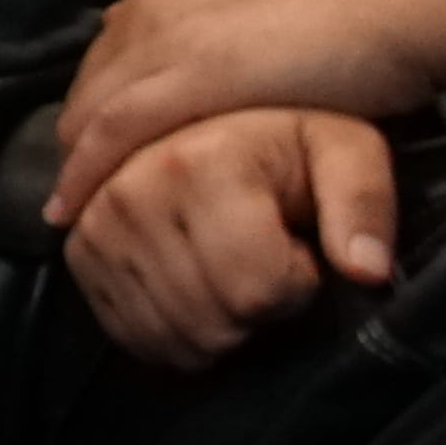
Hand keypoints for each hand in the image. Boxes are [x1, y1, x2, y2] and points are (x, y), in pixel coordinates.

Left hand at [47, 0, 445, 223]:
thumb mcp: (265, 13)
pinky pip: (113, 132)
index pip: (106, 63)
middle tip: (78, 196)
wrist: (396, 8)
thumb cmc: (352, 13)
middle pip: (88, 90)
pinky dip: (87, 173)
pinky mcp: (187, 77)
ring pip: (89, 112)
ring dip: (76, 166)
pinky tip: (75, 209)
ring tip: (69, 214)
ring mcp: (165, 40)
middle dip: (78, 143)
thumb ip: (226, 35)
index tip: (94, 155)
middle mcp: (152, 10)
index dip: (95, 113)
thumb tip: (215, 58)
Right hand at [63, 106, 399, 369]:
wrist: (212, 109)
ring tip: (232, 274)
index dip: (296, 285)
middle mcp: (131, 189)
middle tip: (265, 261)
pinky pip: (125, 331)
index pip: (257, 289)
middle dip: (255, 311)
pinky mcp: (78, 249)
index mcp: (199, 162)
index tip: (298, 247)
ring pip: (168, 335)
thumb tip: (367, 270)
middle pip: (211, 322)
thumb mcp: (346, 148)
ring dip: (213, 326)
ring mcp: (95, 223)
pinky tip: (197, 297)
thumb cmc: (287, 135)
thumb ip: (363, 203)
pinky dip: (169, 333)